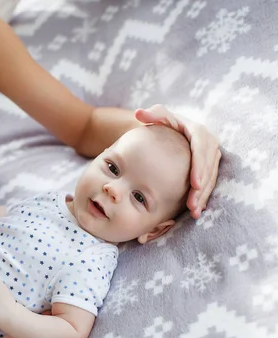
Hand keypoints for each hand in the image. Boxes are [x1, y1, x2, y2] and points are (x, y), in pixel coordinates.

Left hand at [135, 104, 220, 218]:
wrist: (168, 131)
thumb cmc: (161, 123)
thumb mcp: (158, 116)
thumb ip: (151, 115)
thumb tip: (140, 113)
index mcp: (198, 131)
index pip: (202, 149)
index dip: (200, 166)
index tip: (193, 183)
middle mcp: (208, 144)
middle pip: (208, 168)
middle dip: (202, 187)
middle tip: (191, 204)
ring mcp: (210, 158)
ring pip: (210, 179)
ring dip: (203, 196)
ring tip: (193, 212)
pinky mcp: (208, 168)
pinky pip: (207, 184)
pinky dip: (202, 198)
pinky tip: (195, 212)